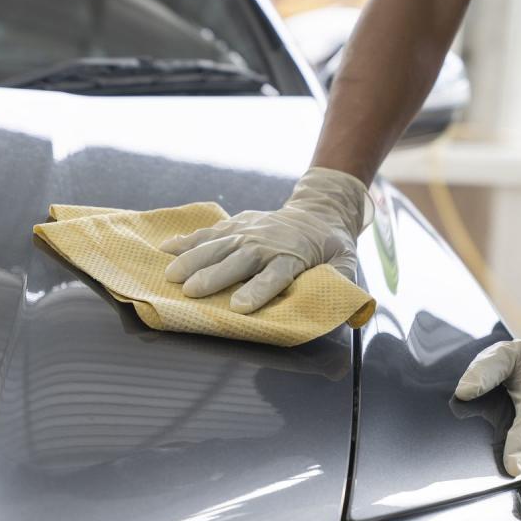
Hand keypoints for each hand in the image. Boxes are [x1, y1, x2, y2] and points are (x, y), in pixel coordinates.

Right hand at [159, 167, 372, 313]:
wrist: (317, 212)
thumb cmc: (329, 247)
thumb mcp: (346, 263)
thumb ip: (344, 284)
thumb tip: (354, 309)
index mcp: (293, 256)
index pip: (275, 275)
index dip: (257, 290)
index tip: (239, 306)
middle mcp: (267, 243)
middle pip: (239, 260)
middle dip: (214, 276)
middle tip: (191, 291)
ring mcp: (249, 231)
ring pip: (218, 245)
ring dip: (193, 260)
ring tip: (171, 276)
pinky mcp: (235, 224)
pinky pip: (209, 233)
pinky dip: (187, 241)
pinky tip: (165, 249)